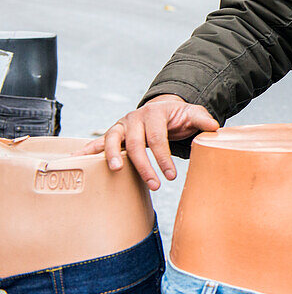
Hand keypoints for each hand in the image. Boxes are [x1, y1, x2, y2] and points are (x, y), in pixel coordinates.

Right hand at [73, 94, 219, 189]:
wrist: (163, 110)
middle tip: (155, 184)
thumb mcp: (193, 114)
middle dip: (144, 165)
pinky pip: (96, 142)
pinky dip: (85, 150)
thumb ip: (203, 119)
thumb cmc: (179, 116)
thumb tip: (214, 128)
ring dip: (112, 155)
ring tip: (115, 170)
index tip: (171, 175)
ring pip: (112, 139)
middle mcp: (135, 118)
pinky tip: (73, 160)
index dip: (163, 157)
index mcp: (155, 113)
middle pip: (135, 143)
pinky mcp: (114, 134)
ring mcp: (122, 125)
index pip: (157, 137)